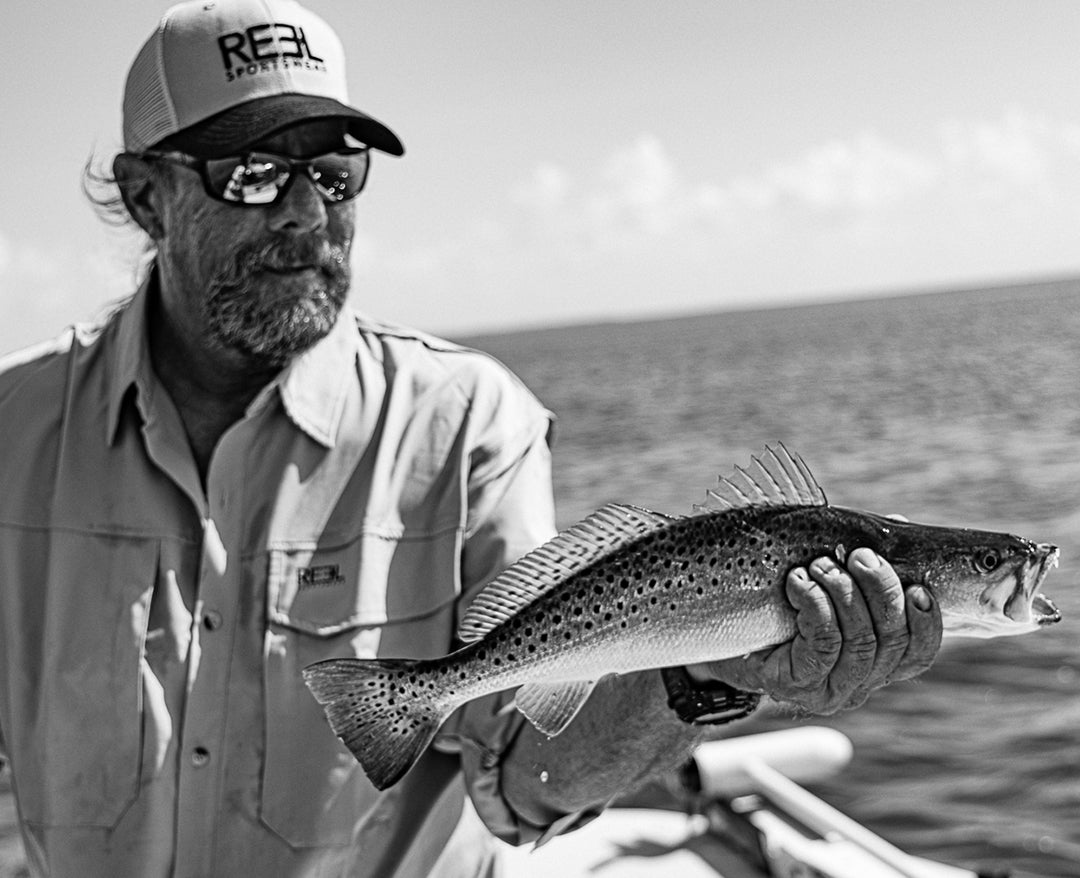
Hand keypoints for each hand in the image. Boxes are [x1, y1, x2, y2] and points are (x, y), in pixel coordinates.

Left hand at [692, 547, 942, 714]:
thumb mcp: (822, 582)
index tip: (917, 585)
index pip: (919, 654)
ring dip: (844, 593)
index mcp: (874, 664)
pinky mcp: (797, 685)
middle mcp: (858, 684)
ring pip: (861, 641)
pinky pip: (823, 643)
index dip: (927, 622)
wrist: (714, 635)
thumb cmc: (774, 605)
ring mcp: (828, 690)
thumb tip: (898, 525)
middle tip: (859, 555)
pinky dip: (815, 604)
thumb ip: (861, 563)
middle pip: (892, 640)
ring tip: (820, 564)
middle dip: (881, 590)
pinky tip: (798, 582)